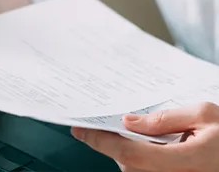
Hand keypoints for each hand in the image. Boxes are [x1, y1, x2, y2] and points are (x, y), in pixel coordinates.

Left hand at [71, 102, 218, 171]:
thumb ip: (164, 119)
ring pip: (136, 169)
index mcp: (184, 161)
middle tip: (101, 121)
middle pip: (129, 163)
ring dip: (126, 149)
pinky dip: (139, 155)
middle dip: (114, 142)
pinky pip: (147, 170)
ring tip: (127, 128)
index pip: (130, 153)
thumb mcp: (203, 115)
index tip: (79, 130)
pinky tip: (144, 141)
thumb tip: (130, 121)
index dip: (101, 142)